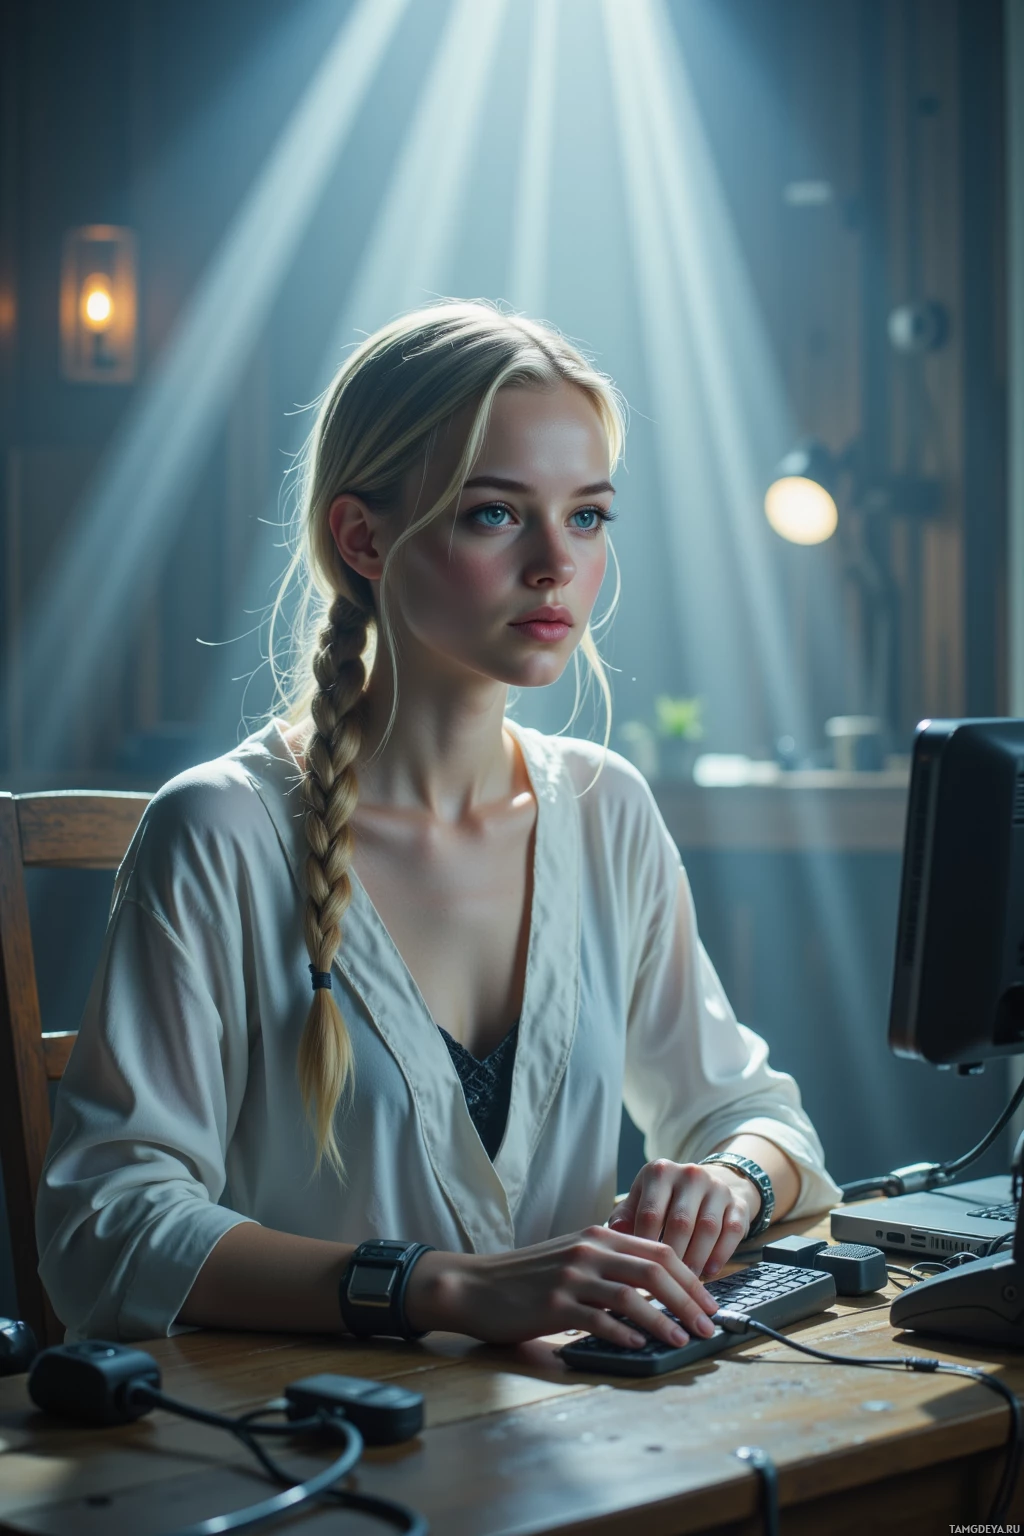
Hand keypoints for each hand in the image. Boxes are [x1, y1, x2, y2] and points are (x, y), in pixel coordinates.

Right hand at [404, 1226, 719, 1351]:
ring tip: (682, 1339)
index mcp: (598, 1236)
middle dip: (689, 1299)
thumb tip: (656, 1289)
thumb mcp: (572, 1257)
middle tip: (709, 1324)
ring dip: (665, 1320)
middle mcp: (589, 1251)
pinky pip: (600, 1319)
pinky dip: (625, 1333)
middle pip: (655, 1270)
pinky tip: (639, 1345)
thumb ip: (610, 1264)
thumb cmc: (526, 1277)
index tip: (710, 1302)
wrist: (476, 1285)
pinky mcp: (555, 1306)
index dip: (691, 1277)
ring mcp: (572, 1278)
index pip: (659, 1251)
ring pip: (633, 1296)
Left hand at [607, 1158, 757, 1278]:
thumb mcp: (640, 1199)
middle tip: (664, 1286)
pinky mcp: (738, 1204)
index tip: (639, 1273)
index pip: (650, 1213)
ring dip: (696, 1259)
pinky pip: (732, 1232)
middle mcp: (689, 1174)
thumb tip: (616, 1237)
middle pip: (680, 1222)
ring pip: (707, 1228)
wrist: (709, 1185)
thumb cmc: (665, 1201)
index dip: (644, 1247)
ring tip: (685, 1284)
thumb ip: (624, 1217)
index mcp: (659, 1172)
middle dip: (672, 1258)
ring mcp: (717, 1187)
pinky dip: (721, 1255)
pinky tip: (709, 1272)